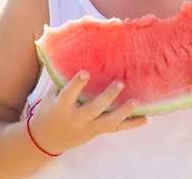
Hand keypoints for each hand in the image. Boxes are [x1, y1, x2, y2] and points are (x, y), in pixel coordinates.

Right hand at [27, 71, 146, 154]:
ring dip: (123, 112)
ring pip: (108, 122)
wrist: (47, 139)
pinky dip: (130, 125)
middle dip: (107, 97)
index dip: (76, 85)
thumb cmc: (51, 109)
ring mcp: (88, 127)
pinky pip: (115, 129)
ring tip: (136, 101)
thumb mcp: (52, 95)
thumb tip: (73, 53)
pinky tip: (144, 119)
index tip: (85, 73)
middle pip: (93, 109)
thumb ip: (63, 79)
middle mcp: (76, 118)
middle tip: (120, 83)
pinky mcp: (97, 132)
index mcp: (61, 107)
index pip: (69, 95)